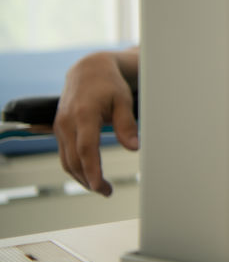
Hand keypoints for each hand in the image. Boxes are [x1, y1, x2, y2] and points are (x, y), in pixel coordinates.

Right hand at [53, 50, 139, 195]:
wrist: (88, 70)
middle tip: (107, 192)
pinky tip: (89, 175)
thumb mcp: (124, 100)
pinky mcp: (60, 130)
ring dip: (81, 177)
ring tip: (101, 188)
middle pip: (74, 159)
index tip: (99, 185)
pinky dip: (76, 167)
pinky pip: (64, 154)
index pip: (86, 148)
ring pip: (66, 160)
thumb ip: (126, 124)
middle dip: (88, 179)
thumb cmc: (109, 84)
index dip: (92, 169)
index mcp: (84, 114)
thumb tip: (134, 147)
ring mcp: (60, 127)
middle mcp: (67, 122)